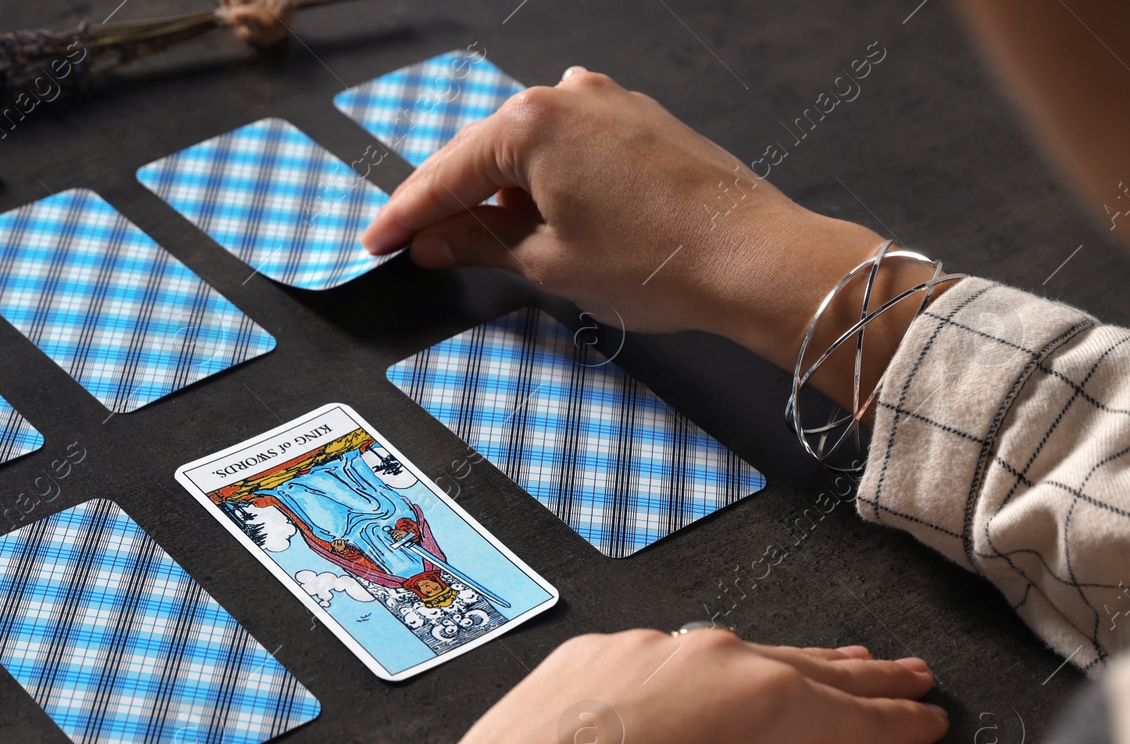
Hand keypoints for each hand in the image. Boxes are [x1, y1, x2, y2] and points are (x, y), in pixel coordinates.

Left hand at [273, 630, 944, 743]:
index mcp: (772, 711)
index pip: (865, 719)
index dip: (906, 724)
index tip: (931, 721)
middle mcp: (717, 659)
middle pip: (813, 671)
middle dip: (867, 678)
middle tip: (909, 676)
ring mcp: (650, 647)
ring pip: (743, 654)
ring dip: (792, 666)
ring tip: (834, 666)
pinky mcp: (594, 651)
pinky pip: (670, 656)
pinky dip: (705, 672)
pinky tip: (715, 686)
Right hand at [360, 68, 943, 406]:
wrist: (752, 259)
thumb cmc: (654, 262)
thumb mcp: (548, 263)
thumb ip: (478, 245)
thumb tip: (434, 243)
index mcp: (531, 123)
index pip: (447, 173)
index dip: (406, 215)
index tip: (377, 242)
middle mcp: (567, 95)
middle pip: (482, 152)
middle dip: (447, 200)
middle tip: (411, 242)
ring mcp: (608, 102)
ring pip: (526, 148)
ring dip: (495, 191)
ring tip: (469, 239)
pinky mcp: (639, 122)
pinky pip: (567, 147)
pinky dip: (540, 181)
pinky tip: (530, 216)